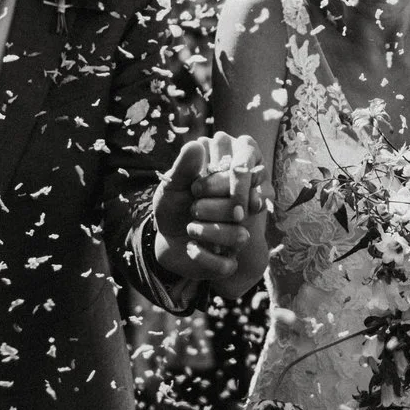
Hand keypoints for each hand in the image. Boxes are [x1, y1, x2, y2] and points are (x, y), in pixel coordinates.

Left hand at [153, 135, 260, 281]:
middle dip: (211, 208)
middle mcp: (241, 214)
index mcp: (234, 190)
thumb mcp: (173, 184)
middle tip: (193, 208)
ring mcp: (237, 239)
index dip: (220, 185)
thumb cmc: (173, 206)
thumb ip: (184, 167)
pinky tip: (190, 248)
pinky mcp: (228, 264)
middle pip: (242, 209)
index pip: (244, 182)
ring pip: (238, 236)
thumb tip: (196, 144)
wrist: (164, 239)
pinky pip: (225, 263)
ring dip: (208, 231)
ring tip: (191, 228)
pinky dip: (203, 256)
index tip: (195, 188)